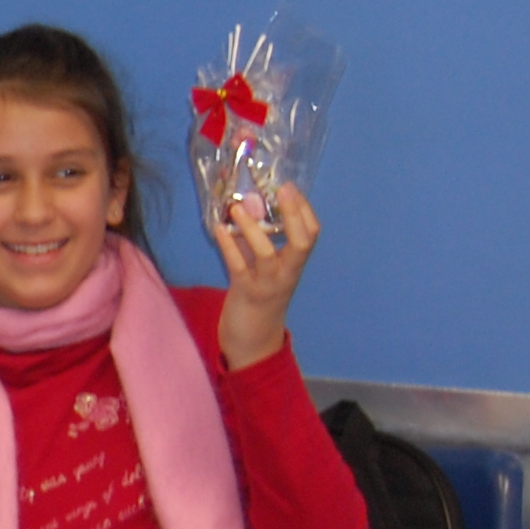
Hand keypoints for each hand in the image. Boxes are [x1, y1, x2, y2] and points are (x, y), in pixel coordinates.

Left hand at [212, 182, 319, 370]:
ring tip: (237, 207)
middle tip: (281, 189)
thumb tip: (246, 205)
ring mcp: (268, 284)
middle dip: (294, 214)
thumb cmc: (257, 298)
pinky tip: (218, 230)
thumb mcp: (261, 267)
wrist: (252, 341)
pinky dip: (228, 246)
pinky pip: (239, 267)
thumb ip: (254, 240)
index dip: (304, 210)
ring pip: (267, 254)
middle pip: (302, 242)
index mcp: (295, 264)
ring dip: (253, 228)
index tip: (289, 187)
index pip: (311, 234)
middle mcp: (287, 273)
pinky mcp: (245, 293)